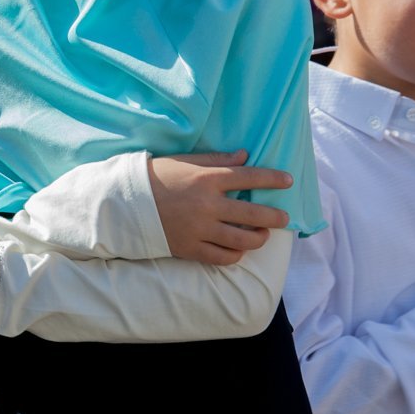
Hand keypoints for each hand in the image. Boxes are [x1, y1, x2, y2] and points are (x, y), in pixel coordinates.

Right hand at [149, 149, 291, 265]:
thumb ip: (216, 160)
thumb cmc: (157, 176)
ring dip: (258, 238)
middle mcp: (208, 206)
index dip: (272, 179)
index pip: (248, 177)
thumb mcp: (186, 162)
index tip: (288, 181)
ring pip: (242, 240)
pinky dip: (236, 254)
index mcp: (207, 179)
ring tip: (262, 235)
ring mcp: (200, 230)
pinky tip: (239, 249)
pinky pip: (223, 257)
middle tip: (284, 218)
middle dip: (274, 217)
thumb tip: (244, 156)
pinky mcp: (191, 248)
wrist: (126, 203)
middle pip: (253, 214)